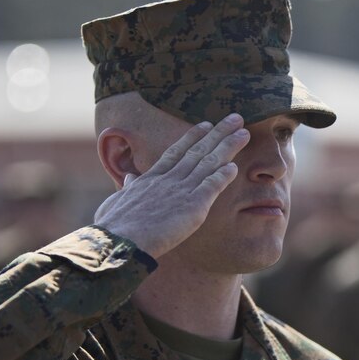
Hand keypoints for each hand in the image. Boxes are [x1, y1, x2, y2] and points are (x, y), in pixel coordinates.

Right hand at [94, 113, 249, 257]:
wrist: (120, 240)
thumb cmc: (115, 226)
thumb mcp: (117, 201)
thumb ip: (128, 189)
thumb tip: (129, 179)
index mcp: (151, 178)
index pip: (177, 152)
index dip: (193, 137)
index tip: (206, 125)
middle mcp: (168, 179)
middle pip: (198, 151)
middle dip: (218, 133)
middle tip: (235, 118)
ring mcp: (181, 190)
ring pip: (208, 163)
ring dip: (227, 147)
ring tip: (243, 133)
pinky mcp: (192, 206)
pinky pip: (211, 186)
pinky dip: (223, 175)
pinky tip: (235, 166)